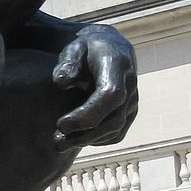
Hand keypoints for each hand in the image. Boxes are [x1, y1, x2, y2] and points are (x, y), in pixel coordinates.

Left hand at [52, 25, 137, 150]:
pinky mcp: (130, 112)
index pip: (110, 96)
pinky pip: (117, 134)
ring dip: (88, 141)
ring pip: (116, 130)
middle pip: (114, 119)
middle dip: (84, 134)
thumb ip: (66, 62)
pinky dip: (97, 140)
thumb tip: (62, 82)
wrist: (107, 48)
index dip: (87, 114)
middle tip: (56, 141)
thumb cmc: (85, 49)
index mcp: (117, 64)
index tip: (61, 124)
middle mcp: (130, 84)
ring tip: (60, 143)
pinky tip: (76, 138)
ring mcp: (133, 100)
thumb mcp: (72, 48)